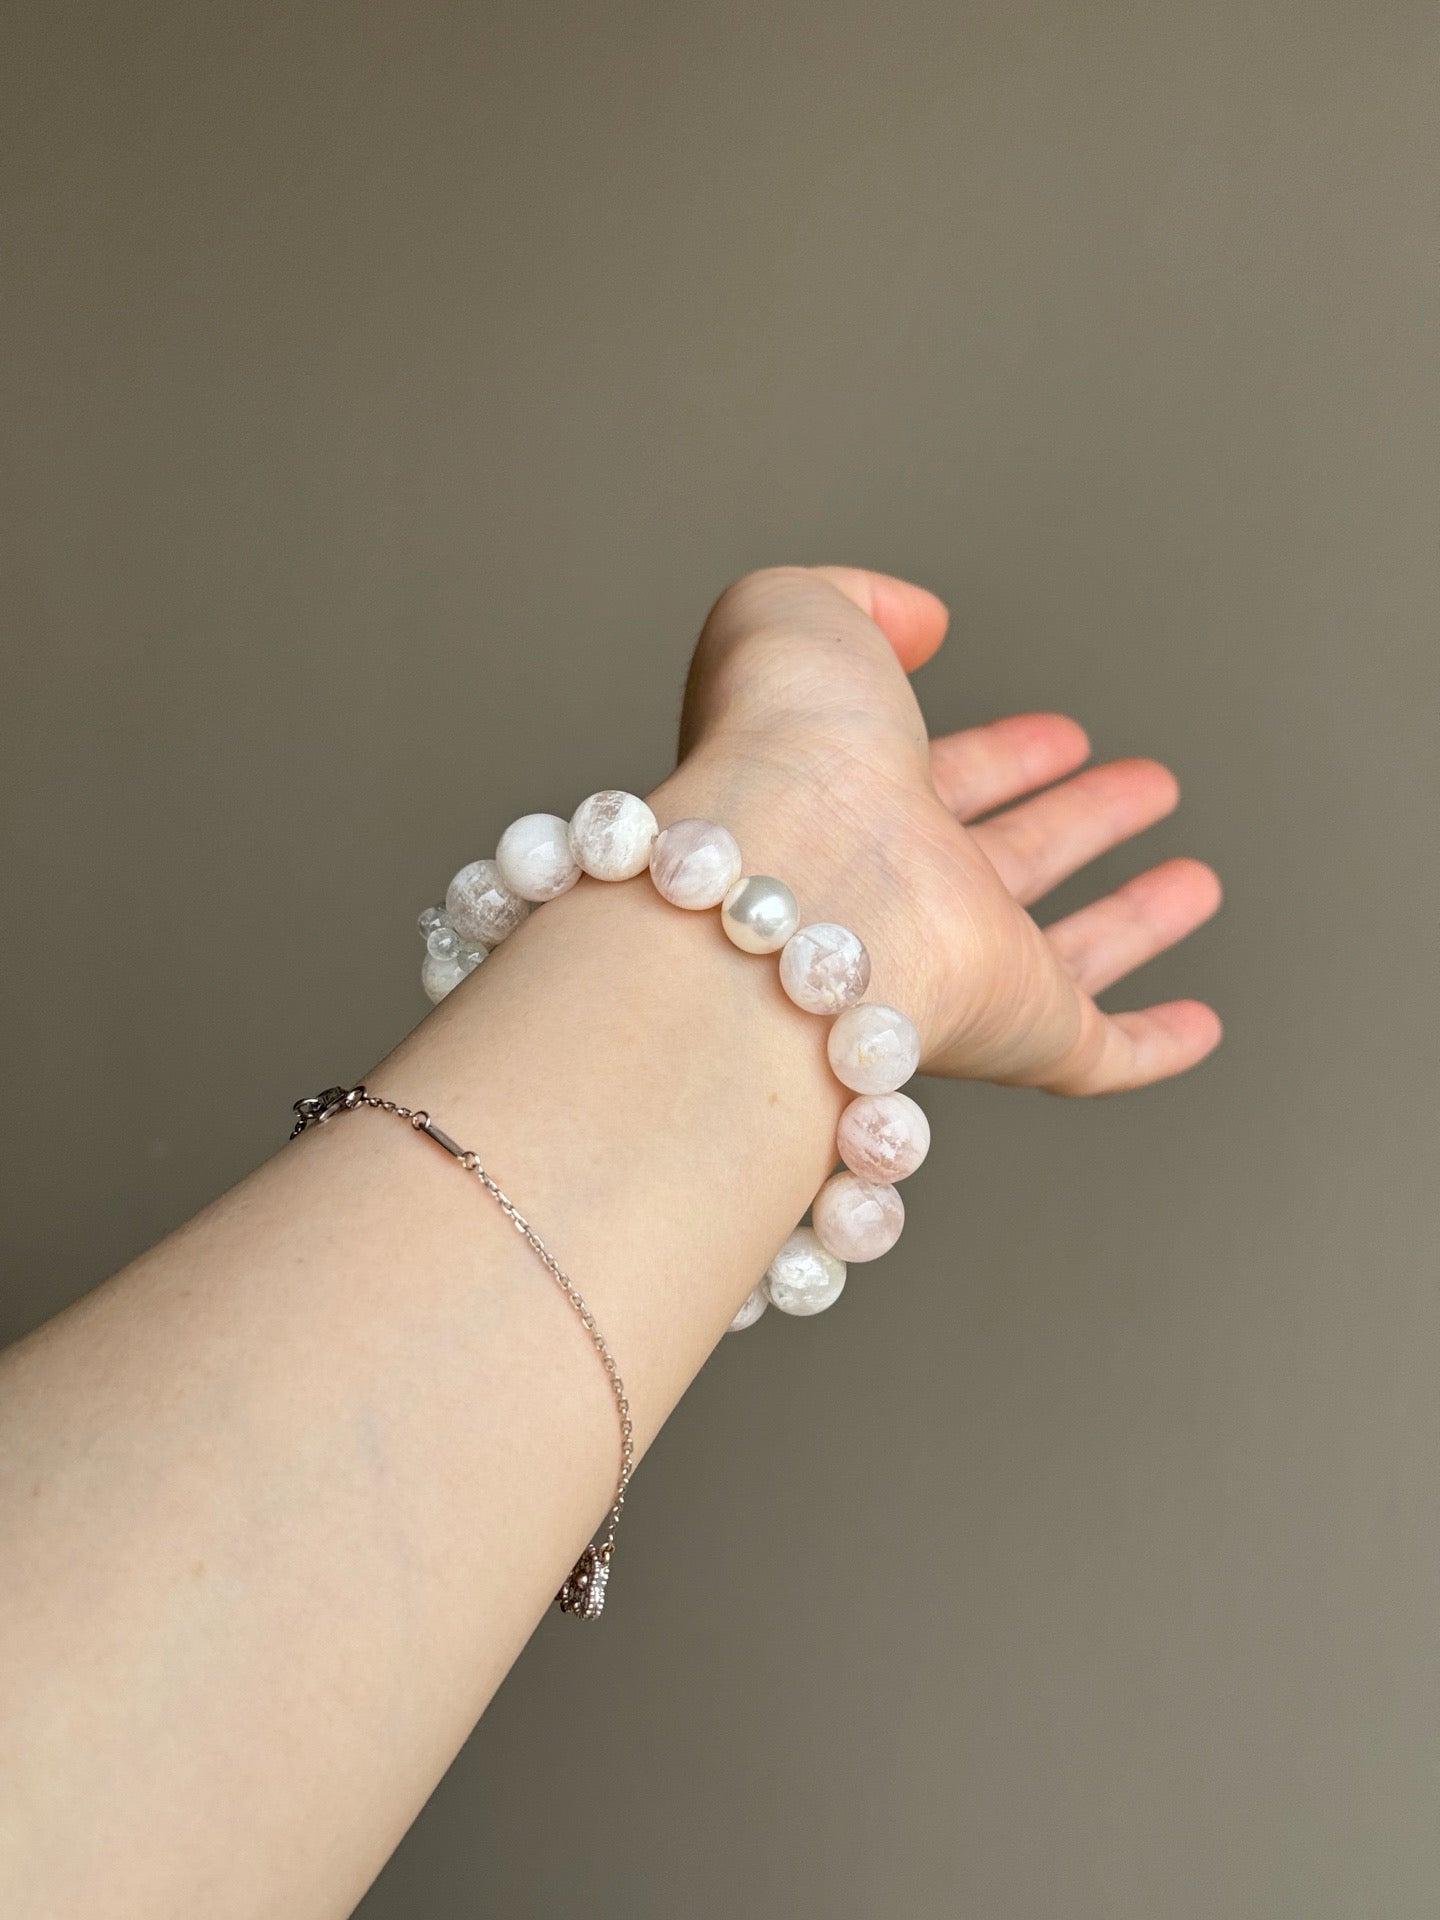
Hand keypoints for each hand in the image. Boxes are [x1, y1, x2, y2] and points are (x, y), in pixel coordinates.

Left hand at [655, 563, 1221, 1094]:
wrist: (794, 874)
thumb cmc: (783, 748)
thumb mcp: (793, 614)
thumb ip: (854, 599)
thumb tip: (921, 622)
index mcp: (854, 803)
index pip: (938, 780)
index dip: (1002, 756)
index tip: (1061, 735)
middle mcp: (903, 894)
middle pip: (1007, 862)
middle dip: (1078, 821)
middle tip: (1146, 787)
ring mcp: (960, 970)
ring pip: (1064, 955)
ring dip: (1133, 919)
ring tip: (1196, 882)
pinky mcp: (1019, 1033)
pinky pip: (1100, 1055)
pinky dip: (1156, 1048)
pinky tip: (1200, 1030)